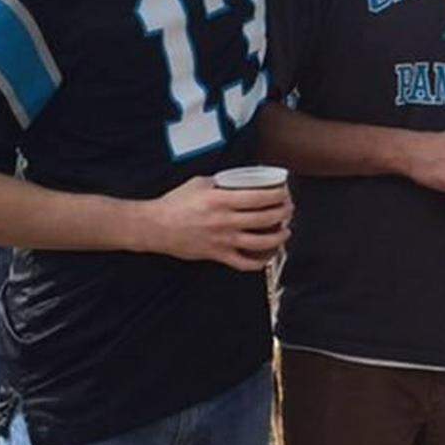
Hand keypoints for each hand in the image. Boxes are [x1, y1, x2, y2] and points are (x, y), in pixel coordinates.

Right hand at [141, 177, 292, 269]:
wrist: (155, 227)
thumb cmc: (175, 203)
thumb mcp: (199, 183)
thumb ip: (221, 183)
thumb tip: (238, 181)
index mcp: (221, 200)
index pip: (259, 197)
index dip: (277, 195)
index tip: (284, 192)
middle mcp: (225, 221)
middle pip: (265, 218)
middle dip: (283, 213)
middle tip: (288, 209)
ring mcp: (222, 240)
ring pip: (261, 242)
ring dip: (278, 237)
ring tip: (285, 232)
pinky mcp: (217, 255)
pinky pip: (244, 263)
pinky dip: (259, 262)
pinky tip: (267, 255)